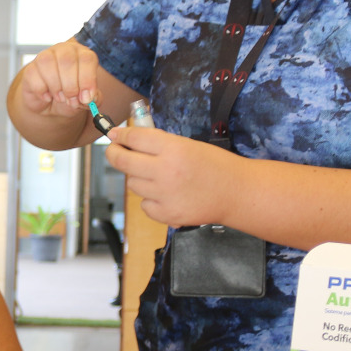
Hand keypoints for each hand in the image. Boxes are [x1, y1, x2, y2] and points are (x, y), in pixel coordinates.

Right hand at [17, 40, 101, 120]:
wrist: (50, 104)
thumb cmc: (70, 96)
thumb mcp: (85, 100)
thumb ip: (93, 99)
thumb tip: (90, 98)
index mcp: (82, 55)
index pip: (87, 59)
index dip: (87, 80)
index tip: (86, 98)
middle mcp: (64, 51)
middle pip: (67, 60)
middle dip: (71, 86)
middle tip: (72, 100)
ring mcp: (45, 57)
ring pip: (48, 64)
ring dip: (56, 87)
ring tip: (60, 98)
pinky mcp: (30, 68)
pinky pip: (34, 76)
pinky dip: (42, 91)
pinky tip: (47, 96)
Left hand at [106, 125, 233, 226]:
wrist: (236, 193)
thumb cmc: (215, 165)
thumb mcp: (187, 145)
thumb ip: (158, 143)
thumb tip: (128, 140)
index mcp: (173, 149)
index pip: (134, 138)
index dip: (120, 135)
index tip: (114, 135)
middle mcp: (165, 171)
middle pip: (123, 162)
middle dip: (114, 154)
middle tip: (115, 151)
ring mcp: (164, 195)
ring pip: (132, 184)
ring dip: (138, 178)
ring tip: (157, 176)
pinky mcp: (166, 215)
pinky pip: (144, 205)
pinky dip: (150, 199)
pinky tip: (166, 194)